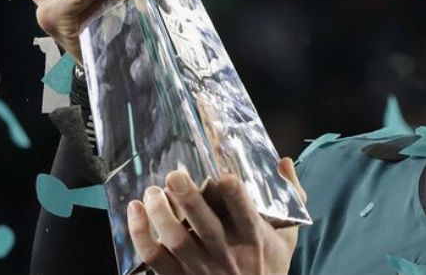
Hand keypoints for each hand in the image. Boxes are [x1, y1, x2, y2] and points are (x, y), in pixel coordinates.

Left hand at [128, 158, 308, 274]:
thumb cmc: (269, 266)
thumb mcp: (287, 236)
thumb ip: (290, 198)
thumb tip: (283, 161)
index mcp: (254, 241)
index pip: (245, 216)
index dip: (235, 196)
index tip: (225, 176)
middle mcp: (227, 255)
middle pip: (205, 226)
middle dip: (189, 199)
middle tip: (175, 175)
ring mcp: (201, 268)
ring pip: (176, 241)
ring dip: (161, 214)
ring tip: (153, 191)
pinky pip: (154, 258)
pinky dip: (140, 234)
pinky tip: (135, 209)